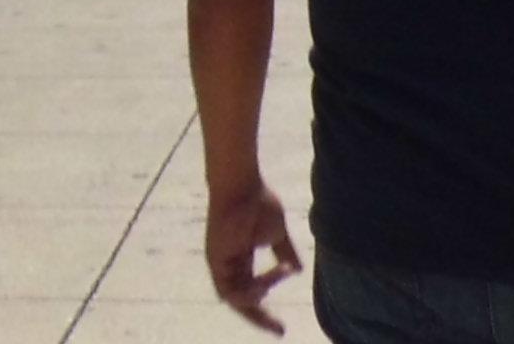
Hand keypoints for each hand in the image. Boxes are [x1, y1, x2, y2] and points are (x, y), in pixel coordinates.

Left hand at [205, 174, 302, 331]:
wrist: (242, 185)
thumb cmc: (258, 202)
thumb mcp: (277, 233)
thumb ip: (284, 251)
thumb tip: (298, 270)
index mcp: (242, 260)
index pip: (252, 292)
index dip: (265, 309)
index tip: (282, 328)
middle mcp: (229, 265)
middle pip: (242, 302)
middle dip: (260, 318)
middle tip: (280, 330)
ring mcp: (221, 263)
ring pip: (236, 299)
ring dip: (259, 295)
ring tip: (275, 277)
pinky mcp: (216, 260)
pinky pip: (229, 290)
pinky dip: (249, 291)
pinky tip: (265, 281)